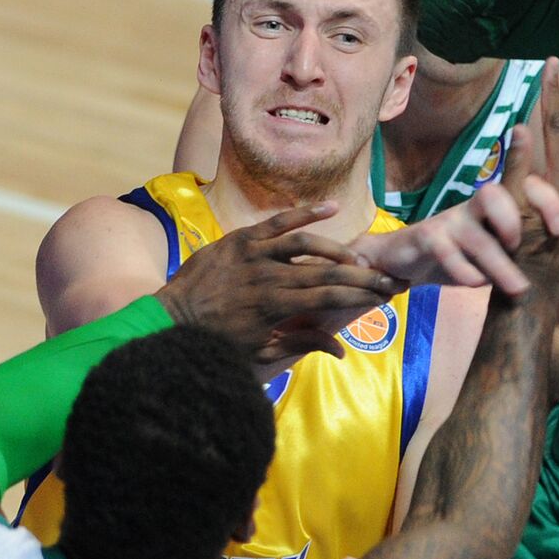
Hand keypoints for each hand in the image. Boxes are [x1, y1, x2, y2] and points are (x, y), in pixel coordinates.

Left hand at [156, 203, 401, 366]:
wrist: (171, 318)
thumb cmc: (215, 341)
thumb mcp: (258, 351)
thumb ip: (300, 344)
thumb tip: (341, 351)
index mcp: (275, 306)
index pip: (329, 296)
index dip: (360, 295)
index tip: (384, 295)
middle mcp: (269, 276)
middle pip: (326, 271)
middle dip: (361, 275)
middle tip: (387, 276)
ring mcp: (255, 253)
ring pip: (307, 244)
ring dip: (338, 249)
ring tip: (360, 256)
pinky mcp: (242, 237)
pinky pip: (278, 222)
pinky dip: (306, 213)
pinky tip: (332, 208)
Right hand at [347, 145, 558, 295]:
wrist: (409, 259)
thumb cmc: (463, 252)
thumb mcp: (497, 247)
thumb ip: (524, 245)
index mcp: (497, 204)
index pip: (525, 186)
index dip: (547, 201)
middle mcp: (473, 206)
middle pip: (494, 195)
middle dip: (515, 221)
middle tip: (526, 250)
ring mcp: (449, 220)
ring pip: (476, 237)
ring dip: (498, 265)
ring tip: (518, 288)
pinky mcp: (426, 238)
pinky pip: (446, 251)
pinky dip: (464, 271)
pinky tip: (475, 284)